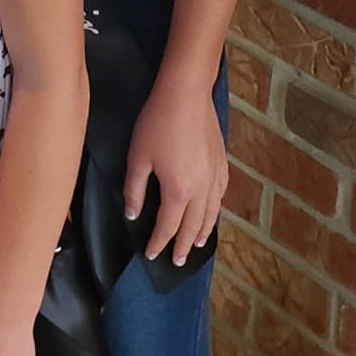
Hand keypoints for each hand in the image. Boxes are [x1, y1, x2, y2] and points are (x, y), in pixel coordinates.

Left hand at [124, 78, 227, 266]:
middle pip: (193, 226)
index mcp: (178, 191)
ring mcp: (214, 176)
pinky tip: (213, 210)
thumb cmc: (157, 123)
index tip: (151, 255)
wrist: (186, 94)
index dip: (159, 242)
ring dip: (203, 231)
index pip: (168, 226)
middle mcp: (201, 189)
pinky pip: (221, 194)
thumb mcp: (138, 157)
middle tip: (178, 261)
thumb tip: (134, 215)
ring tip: (197, 244)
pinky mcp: (221, 162)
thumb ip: (135, 190)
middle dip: (184, 245)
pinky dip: (216, 208)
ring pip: (211, 213)